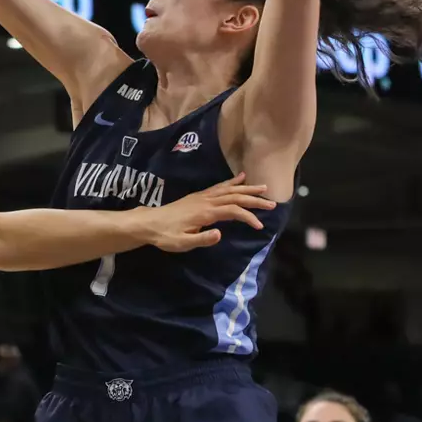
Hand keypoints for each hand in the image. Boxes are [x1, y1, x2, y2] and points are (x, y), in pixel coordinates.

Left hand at [140, 174, 273, 252]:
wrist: (149, 223)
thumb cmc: (166, 236)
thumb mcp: (183, 243)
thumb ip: (202, 239)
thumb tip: (221, 234)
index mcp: (205, 212)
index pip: (233, 211)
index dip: (248, 217)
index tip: (260, 225)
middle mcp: (206, 200)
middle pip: (235, 197)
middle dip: (255, 200)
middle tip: (272, 204)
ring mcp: (203, 196)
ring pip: (229, 189)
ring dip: (247, 189)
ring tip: (264, 188)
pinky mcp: (199, 195)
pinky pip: (220, 186)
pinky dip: (232, 181)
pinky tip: (241, 178)